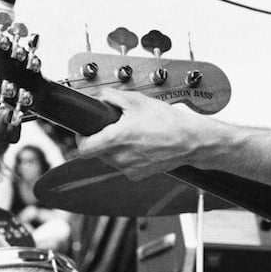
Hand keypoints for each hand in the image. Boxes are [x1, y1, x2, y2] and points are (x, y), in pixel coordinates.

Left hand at [74, 87, 205, 179]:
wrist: (190, 141)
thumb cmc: (167, 122)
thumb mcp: (136, 100)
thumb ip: (111, 96)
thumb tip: (99, 97)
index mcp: (116, 139)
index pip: (82, 148)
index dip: (80, 138)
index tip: (84, 130)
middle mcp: (120, 157)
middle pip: (96, 152)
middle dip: (100, 139)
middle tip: (112, 127)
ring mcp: (128, 168)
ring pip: (109, 158)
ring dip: (113, 147)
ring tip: (130, 134)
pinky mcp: (137, 175)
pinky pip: (123, 164)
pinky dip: (126, 155)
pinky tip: (139, 144)